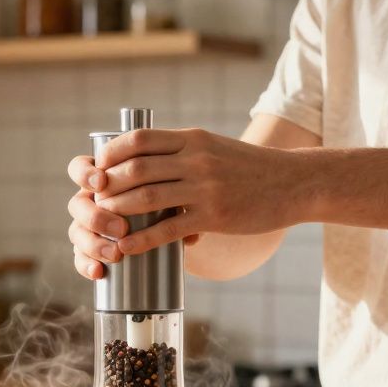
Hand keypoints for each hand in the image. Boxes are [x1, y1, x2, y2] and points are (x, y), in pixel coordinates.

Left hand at [66, 127, 303, 278]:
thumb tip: (145, 159)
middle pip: (135, 168)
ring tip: (103, 222)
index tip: (97, 169)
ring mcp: (205, 187)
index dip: (111, 154)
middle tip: (93, 200)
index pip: (139, 139)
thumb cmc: (250, 168)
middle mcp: (195, 159)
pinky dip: (141, 240)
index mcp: (192, 139)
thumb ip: (182, 150)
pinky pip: (168, 229)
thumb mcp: (215, 147)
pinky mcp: (214, 215)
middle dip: (108, 186)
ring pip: (146, 197)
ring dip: (118, 211)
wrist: (293, 182)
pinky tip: (126, 247)